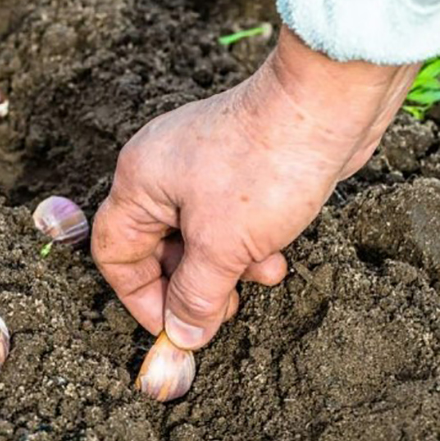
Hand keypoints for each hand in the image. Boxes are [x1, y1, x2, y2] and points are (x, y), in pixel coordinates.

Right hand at [92, 26, 419, 349]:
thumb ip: (196, 297)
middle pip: (156, 247)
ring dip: (225, 266)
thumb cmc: (265, 166)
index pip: (115, 253)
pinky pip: (224, 218)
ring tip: (261, 275)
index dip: (139, 297)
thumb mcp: (224, 247)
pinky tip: (274, 253)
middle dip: (191, 284)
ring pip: (195, 236)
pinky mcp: (233, 163)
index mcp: (138, 182)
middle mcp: (158, 170)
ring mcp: (196, 164)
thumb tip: (181, 335)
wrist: (325, 105)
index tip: (173, 326)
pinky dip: (244, 243)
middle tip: (220, 310)